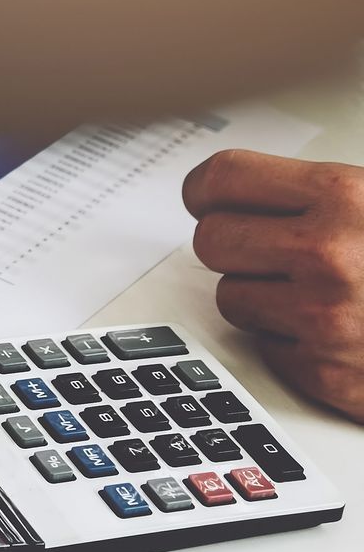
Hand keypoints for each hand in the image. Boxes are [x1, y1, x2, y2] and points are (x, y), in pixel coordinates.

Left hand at [186, 149, 363, 420]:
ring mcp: (324, 318)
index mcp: (344, 196)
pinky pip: (264, 347)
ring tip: (320, 294)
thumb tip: (227, 192)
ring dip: (262, 298)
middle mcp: (328, 253)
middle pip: (212, 240)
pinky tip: (338, 333)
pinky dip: (291, 343)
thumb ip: (317, 193)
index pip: (221, 178)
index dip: (207, 191)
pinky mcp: (326, 373)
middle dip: (237, 247)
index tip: (209, 200)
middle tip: (273, 252)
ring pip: (231, 298)